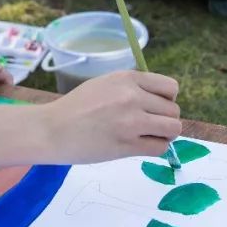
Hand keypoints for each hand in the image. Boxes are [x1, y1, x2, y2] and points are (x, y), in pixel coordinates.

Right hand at [36, 71, 181, 163]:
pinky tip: (143, 145)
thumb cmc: (76, 105)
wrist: (53, 129)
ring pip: (172, 129)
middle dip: (165, 119)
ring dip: (165, 134)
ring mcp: (131, 122)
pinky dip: (156, 148)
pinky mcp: (127, 146)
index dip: (167, 99)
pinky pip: (159, 148)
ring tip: (150, 136)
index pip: (170, 88)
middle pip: (173, 111)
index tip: (156, 107)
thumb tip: (158, 100)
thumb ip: (131, 87)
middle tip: (150, 125)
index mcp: (128, 78)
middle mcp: (133, 97)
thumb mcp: (105, 83)